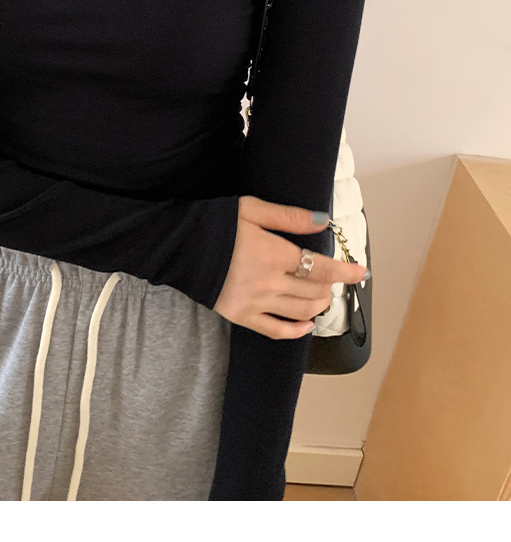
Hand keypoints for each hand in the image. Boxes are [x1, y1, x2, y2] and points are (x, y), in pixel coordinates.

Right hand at [212, 194, 367, 338]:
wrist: (178, 246)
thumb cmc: (216, 224)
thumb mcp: (252, 210)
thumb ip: (289, 217)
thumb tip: (323, 222)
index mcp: (272, 254)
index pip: (320, 267)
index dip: (345, 272)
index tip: (361, 272)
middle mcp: (268, 283)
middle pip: (313, 292)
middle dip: (330, 286)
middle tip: (333, 278)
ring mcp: (254, 303)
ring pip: (300, 312)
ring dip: (318, 305)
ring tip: (321, 296)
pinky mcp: (240, 316)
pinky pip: (276, 331)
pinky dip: (296, 331)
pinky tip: (306, 325)